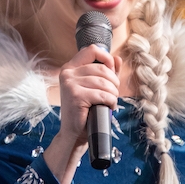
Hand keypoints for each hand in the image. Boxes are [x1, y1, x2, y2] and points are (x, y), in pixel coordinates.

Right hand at [42, 45, 121, 183]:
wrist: (74, 133)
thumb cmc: (85, 111)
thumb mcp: (95, 88)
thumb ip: (106, 73)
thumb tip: (117, 59)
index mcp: (70, 68)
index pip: (91, 50)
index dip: (106, 58)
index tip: (112, 71)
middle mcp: (67, 73)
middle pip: (102, 68)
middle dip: (114, 82)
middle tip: (112, 94)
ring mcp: (70, 84)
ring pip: (104, 82)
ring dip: (113, 94)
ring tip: (110, 102)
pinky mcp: (75, 96)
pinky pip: (103, 94)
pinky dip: (110, 102)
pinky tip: (108, 108)